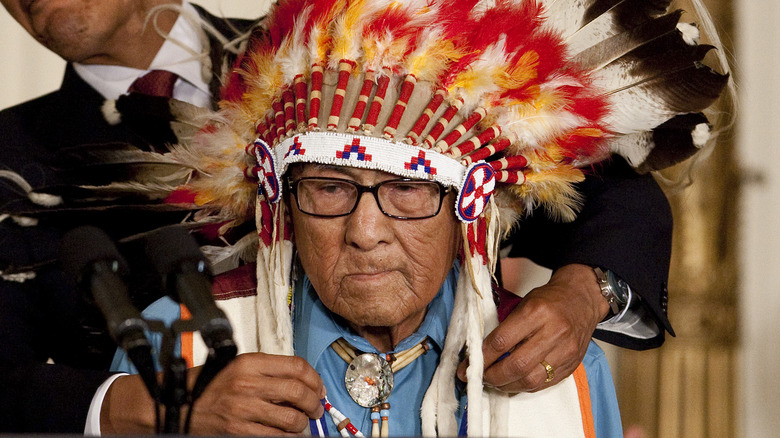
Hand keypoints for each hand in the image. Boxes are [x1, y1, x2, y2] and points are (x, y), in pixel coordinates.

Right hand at [102, 353, 324, 434]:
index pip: (297, 366)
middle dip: (314, 403)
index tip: (318, 387)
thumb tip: (301, 383)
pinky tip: (286, 433)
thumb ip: (267, 371)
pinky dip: (287, 436)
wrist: (178, 404)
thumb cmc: (209, 384)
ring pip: (291, 418)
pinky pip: (275, 436)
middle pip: (298, 392)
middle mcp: (248, 383)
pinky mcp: (238, 430)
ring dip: (303, 423)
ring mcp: (243, 409)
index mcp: (250, 363)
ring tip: (301, 423)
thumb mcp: (237, 366)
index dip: (314, 379)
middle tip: (316, 408)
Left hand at [457, 263, 609, 392]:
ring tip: (494, 382)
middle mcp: (553, 332)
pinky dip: (524, 386)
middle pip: (516, 366)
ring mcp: (565, 351)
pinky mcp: (572, 365)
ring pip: (531, 380)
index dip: (481, 358)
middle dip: (492, 376)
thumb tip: (479, 352)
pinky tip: (514, 381)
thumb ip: (504, 326)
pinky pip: (544, 384)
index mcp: (536, 312)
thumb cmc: (549, 299)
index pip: (501, 341)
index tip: (466, 366)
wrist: (582, 299)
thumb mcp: (523, 302)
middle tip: (479, 377)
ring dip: (507, 386)